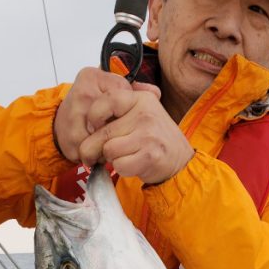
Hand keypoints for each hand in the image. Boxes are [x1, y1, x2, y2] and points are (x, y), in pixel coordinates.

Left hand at [54, 67, 193, 183]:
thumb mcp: (142, 112)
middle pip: (102, 133)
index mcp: (141, 99)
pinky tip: (131, 165)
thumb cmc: (154, 138)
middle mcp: (145, 114)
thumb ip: (119, 107)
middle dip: (92, 148)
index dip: (93, 116)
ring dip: (110, 158)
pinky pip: (119, 165)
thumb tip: (88, 119)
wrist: (181, 159)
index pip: (107, 100)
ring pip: (109, 150)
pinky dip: (121, 169)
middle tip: (93, 154)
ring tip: (122, 156)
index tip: (93, 127)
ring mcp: (148, 135)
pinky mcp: (150, 156)